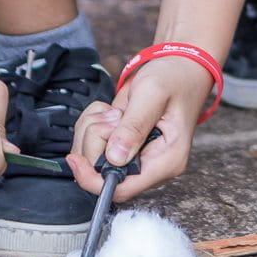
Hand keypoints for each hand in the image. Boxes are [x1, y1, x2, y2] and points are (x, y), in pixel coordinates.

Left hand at [67, 54, 213, 202]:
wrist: (181, 67)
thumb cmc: (174, 78)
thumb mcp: (152, 94)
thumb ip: (133, 126)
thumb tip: (114, 158)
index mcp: (166, 161)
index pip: (122, 189)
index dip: (92, 178)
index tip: (76, 157)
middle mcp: (151, 165)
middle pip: (102, 172)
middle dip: (94, 140)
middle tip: (112, 115)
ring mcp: (136, 156)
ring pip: (92, 157)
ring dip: (92, 130)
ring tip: (114, 110)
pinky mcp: (124, 146)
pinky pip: (92, 144)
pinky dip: (93, 124)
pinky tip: (111, 111)